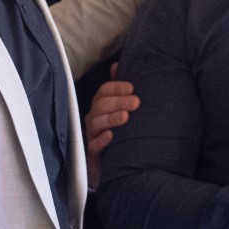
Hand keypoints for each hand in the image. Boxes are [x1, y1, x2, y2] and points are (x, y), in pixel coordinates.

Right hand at [85, 67, 137, 189]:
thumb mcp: (120, 109)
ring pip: (96, 123)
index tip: (132, 88)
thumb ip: (118, 89)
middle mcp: (94, 118)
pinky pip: (94, 146)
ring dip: (111, 118)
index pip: (103, 91)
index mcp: (101, 105)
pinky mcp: (93, 153)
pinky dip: (102, 140)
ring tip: (126, 117)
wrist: (113, 164)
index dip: (116, 87)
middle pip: (101, 105)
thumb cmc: (119, 132)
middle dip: (118, 102)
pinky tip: (112, 136)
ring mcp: (92, 135)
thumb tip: (118, 64)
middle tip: (136, 102)